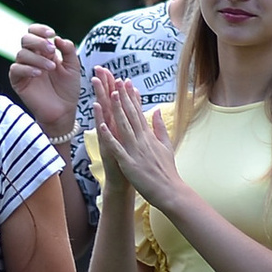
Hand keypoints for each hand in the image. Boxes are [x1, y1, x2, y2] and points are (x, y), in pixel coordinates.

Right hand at [8, 26, 82, 137]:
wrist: (64, 111)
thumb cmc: (68, 89)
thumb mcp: (73, 67)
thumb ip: (68, 50)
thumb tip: (57, 38)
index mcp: (44, 51)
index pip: (34, 33)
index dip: (40, 29)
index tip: (51, 33)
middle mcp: (32, 58)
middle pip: (25, 39)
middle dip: (38, 41)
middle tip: (52, 50)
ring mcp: (24, 69)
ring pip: (21, 54)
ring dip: (37, 58)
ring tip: (52, 68)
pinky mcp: (18, 81)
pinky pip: (16, 69)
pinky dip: (27, 69)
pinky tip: (39, 74)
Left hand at [93, 74, 182, 207]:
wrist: (170, 191)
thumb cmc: (166, 170)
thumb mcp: (166, 145)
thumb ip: (160, 127)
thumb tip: (156, 111)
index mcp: (149, 136)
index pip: (139, 112)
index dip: (132, 97)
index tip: (126, 82)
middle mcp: (142, 140)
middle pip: (131, 115)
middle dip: (123, 97)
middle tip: (116, 80)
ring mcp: (136, 151)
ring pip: (124, 127)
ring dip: (116, 110)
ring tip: (109, 94)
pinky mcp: (129, 163)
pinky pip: (117, 148)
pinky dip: (110, 137)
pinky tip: (102, 126)